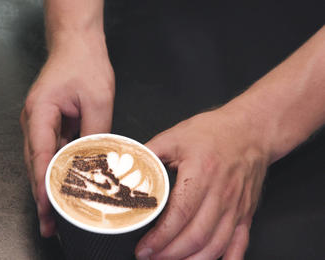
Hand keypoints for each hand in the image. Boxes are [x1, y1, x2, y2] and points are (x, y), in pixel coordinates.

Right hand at [20, 33, 114, 236]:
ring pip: (41, 161)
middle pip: (34, 163)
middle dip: (42, 194)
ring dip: (48, 186)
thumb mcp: (98, 99)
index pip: (40, 153)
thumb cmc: (84, 64)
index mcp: (40, 110)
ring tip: (56, 214)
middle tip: (50, 223)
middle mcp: (32, 120)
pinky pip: (50, 152)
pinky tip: (65, 188)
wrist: (77, 44)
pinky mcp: (48, 124)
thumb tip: (97, 164)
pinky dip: (56, 171)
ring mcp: (38, 123)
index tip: (47, 206)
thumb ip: (95, 133)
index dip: (44, 182)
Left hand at [136, 108, 269, 259]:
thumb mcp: (175, 136)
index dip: (160, 237)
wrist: (252, 130)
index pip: (179, 215)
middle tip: (150, 258)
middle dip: (169, 254)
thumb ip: (149, 153)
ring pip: (216, 245)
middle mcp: (222, 194)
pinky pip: (239, 244)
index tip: (143, 248)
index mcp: (201, 174)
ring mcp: (237, 206)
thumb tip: (125, 167)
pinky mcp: (246, 212)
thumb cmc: (214, 131)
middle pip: (196, 236)